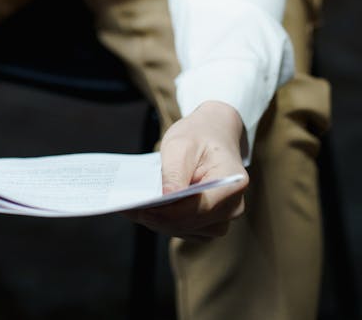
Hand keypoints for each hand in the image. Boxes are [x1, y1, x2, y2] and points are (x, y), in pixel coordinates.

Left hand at [124, 101, 248, 238]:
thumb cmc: (199, 135)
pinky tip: (145, 209)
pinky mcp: (210, 221)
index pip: (200, 207)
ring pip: (186, 229)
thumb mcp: (182, 144)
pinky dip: (165, 220)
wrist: (214, 131)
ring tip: (132, 207)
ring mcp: (223, 217)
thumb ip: (174, 173)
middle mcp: (233, 206)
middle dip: (159, 217)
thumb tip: (165, 200)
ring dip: (159, 221)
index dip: (170, 212)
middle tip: (128, 207)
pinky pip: (185, 228)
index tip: (142, 209)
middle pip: (192, 222)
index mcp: (233, 182)